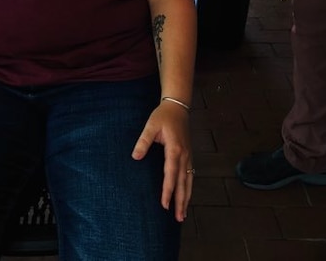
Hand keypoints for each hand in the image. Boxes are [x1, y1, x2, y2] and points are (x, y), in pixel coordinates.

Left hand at [131, 102, 192, 221]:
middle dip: (180, 201)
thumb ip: (143, 141)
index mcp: (175, 149)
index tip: (164, 205)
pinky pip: (190, 174)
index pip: (171, 174)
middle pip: (183, 182)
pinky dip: (189, 188)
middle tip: (178, 218)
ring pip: (189, 180)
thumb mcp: (151, 125)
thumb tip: (135, 157)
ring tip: (183, 214)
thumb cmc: (163, 116)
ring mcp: (188, 155)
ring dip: (186, 198)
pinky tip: (186, 197)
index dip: (168, 190)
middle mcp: (184, 154)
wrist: (178, 106)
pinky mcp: (188, 154)